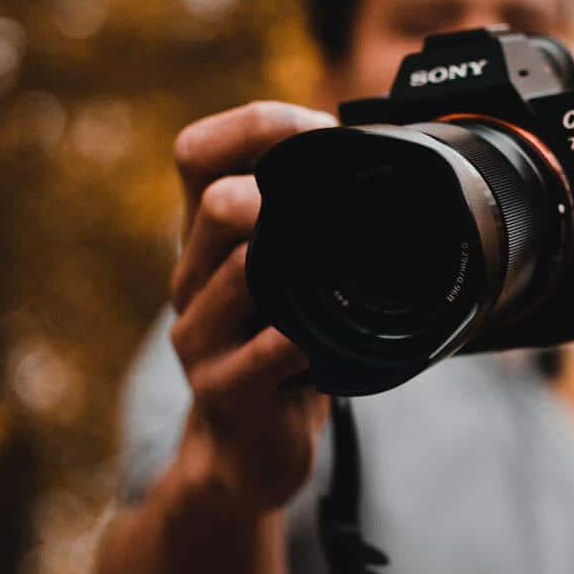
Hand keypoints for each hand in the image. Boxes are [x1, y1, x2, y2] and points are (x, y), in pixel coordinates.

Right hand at [169, 101, 336, 515]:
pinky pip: (264, 353)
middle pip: (216, 201)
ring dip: (295, 262)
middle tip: (333, 201)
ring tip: (336, 268)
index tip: (319, 128)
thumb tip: (382, 154)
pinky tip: (319, 342)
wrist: (248, 448)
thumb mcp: (285, 277)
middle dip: (277, 190)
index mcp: (206, 237)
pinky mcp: (221, 389)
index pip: (197, 152)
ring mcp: (200, 334)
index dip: (257, 125)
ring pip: (238, 270)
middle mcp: (192, 276)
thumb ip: (307, 223)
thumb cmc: (279, 348)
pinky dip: (300, 342)